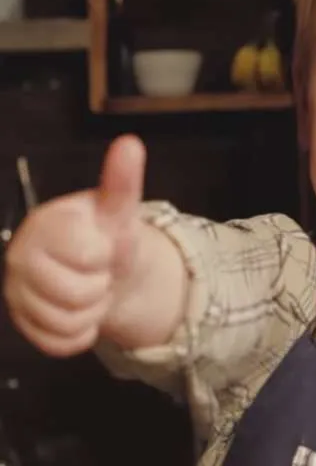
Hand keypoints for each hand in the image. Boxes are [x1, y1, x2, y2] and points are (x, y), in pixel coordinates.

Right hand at [4, 135, 146, 356]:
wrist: (105, 272)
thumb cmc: (108, 237)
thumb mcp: (120, 211)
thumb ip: (122, 182)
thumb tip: (130, 143)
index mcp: (44, 223)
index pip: (85, 255)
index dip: (103, 256)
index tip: (101, 246)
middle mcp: (20, 254)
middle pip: (74, 293)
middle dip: (98, 287)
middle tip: (97, 272)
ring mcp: (17, 290)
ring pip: (66, 320)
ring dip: (91, 311)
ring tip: (89, 289)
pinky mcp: (22, 321)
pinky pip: (58, 342)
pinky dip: (79, 334)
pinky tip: (80, 312)